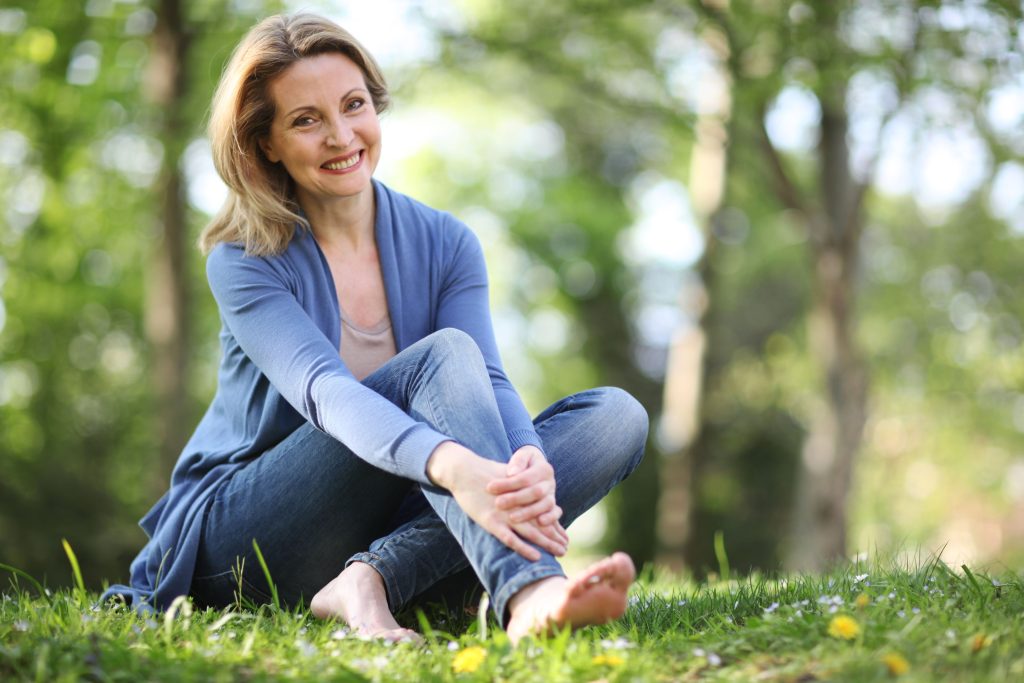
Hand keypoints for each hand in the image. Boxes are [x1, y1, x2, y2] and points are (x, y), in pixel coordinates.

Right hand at [426, 442, 566, 559]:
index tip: (564, 536)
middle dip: (555, 536)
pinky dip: (524, 548)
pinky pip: (511, 539)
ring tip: (561, 553)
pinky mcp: (491, 522)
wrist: (464, 471)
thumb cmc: (485, 474)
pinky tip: (536, 556)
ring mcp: (505, 514)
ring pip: (531, 532)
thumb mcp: (508, 477)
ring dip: (547, 543)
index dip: (554, 524)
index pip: (543, 511)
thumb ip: (520, 487)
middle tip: (566, 548)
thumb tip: (531, 495)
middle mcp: (518, 504)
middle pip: (542, 522)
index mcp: (523, 493)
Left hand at [487, 446, 561, 526]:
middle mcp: (550, 482)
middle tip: (498, 504)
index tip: (490, 487)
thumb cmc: (523, 462)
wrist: (534, 466)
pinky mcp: (553, 506)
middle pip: (536, 492)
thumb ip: (518, 461)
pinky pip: (556, 513)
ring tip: (512, 518)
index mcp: (543, 468)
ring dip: (529, 512)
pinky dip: (551, 518)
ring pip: (546, 504)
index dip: (508, 484)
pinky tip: (540, 523)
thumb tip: (512, 473)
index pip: (525, 478)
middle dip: (516, 499)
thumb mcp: (522, 455)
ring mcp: (553, 495)